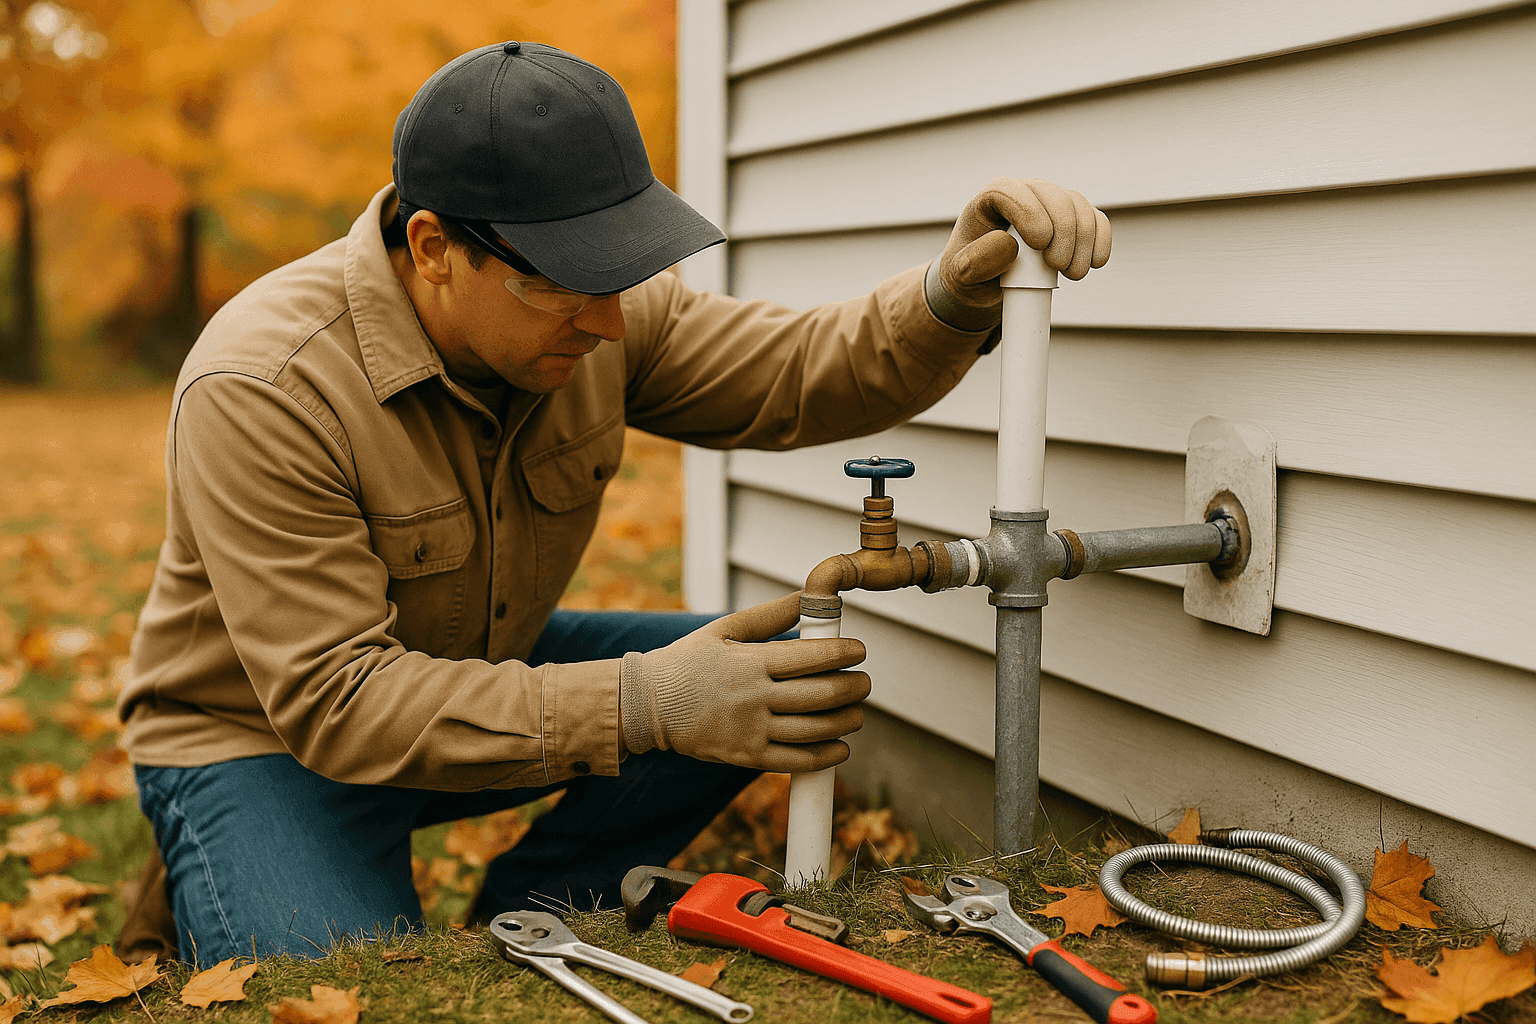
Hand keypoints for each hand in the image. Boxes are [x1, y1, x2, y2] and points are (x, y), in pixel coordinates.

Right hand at [620, 592, 869, 772]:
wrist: (649, 704)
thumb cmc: (689, 661)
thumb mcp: (725, 629)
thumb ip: (771, 614)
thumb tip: (810, 595)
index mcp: (750, 662)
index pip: (811, 656)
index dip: (843, 652)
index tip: (859, 650)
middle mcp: (753, 698)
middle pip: (819, 695)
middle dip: (852, 688)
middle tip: (865, 682)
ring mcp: (750, 730)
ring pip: (813, 730)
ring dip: (845, 721)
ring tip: (857, 712)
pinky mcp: (745, 757)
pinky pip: (794, 761)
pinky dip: (824, 756)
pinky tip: (840, 747)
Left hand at [926, 177, 1111, 330]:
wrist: (986, 283)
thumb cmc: (970, 274)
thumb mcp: (962, 276)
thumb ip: (976, 262)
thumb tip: (1008, 244)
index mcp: (991, 198)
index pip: (1011, 191)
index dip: (1030, 212)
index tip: (1039, 244)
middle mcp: (1025, 193)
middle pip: (1053, 197)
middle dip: (1064, 232)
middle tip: (1059, 267)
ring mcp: (1051, 203)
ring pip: (1078, 207)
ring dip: (1083, 242)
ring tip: (1073, 274)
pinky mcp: (1073, 218)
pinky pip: (1095, 220)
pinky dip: (1101, 241)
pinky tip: (1096, 263)